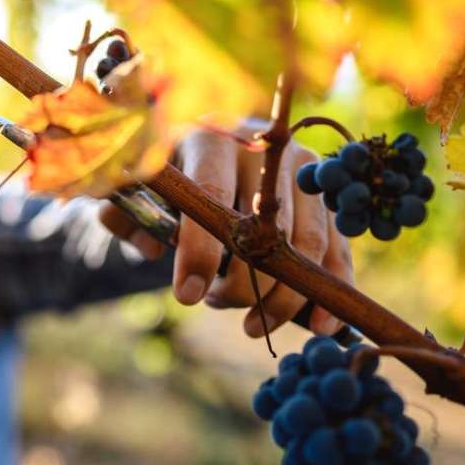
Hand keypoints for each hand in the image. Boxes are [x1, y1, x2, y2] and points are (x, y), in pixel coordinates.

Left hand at [99, 124, 353, 337]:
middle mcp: (264, 151)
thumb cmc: (173, 174)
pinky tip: (320, 325)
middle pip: (265, 228)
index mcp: (211, 140)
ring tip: (254, 325)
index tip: (188, 297)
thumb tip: (152, 250)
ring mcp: (303, 168)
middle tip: (217, 304)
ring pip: (307, 243)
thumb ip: (126, 217)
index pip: (213, 197)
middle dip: (243, 283)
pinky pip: (338, 247)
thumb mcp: (138, 187)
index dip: (201, 251)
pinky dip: (332, 287)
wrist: (216, 142)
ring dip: (283, 297)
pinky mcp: (325, 194)